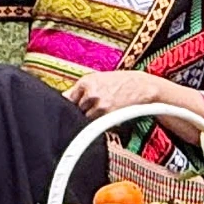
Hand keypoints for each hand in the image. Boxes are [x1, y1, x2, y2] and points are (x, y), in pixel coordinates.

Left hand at [65, 69, 181, 121]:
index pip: (67, 99)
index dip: (71, 106)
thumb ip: (80, 89)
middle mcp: (91, 93)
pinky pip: (98, 125)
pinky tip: (108, 116)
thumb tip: (62, 98)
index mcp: (86, 82)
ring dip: (91, 119)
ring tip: (102, 111)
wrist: (141, 86)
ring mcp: (100, 106)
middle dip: (82, 111)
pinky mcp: (109, 117)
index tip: (72, 110)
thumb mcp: (97, 78)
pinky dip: (101, 123)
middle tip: (92, 109)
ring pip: (86, 119)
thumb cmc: (119, 82)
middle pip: (76, 111)